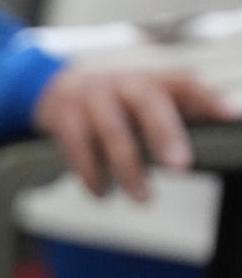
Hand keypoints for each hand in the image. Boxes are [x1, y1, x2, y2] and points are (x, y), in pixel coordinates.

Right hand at [32, 66, 238, 199]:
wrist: (53, 90)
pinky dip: (91, 172)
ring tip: (142, 198)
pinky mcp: (64, 116)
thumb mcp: (145, 101)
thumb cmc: (114, 104)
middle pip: (147, 100)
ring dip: (128, 167)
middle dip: (164, 132)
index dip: (208, 96)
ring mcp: (90, 97)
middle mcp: (122, 83)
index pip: (184, 80)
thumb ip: (181, 115)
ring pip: (111, 128)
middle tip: (180, 166)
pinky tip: (102, 191)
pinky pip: (78, 145)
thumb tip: (224, 130)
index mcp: (150, 79)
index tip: (231, 116)